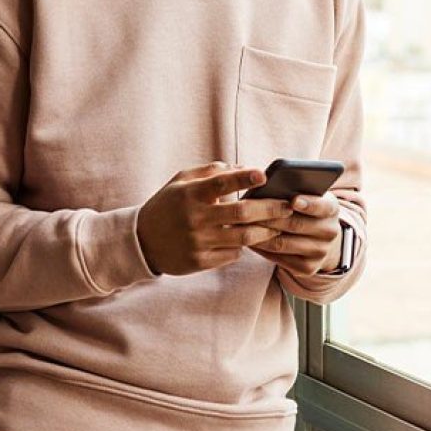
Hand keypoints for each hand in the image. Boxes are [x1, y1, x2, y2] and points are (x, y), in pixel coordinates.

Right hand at [136, 161, 292, 275]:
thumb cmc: (169, 204)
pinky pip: (233, 254)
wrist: (142, 241)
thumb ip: (211, 171)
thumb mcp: (182, 181)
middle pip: (241, 214)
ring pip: (243, 237)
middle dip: (269, 209)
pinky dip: (245, 246)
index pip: (222, 183)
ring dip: (266, 231)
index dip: (244, 178)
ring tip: (280, 225)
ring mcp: (198, 242)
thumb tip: (244, 168)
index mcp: (191, 194)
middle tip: (288, 206)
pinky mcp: (200, 262)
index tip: (264, 175)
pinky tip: (254, 239)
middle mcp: (195, 218)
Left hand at [249, 192, 343, 276]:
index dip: (308, 204)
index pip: (322, 206)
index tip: (293, 200)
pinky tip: (249, 241)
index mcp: (332, 209)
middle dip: (270, 217)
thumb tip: (269, 182)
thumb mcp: (309, 195)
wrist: (319, 238)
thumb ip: (297, 188)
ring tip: (242, 226)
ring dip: (260, 234)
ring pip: (283, 243)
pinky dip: (262, 249)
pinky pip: (279, 260)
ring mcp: (320, 252)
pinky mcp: (308, 268)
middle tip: (247, 210)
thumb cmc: (306, 208)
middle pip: (296, 225)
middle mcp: (330, 232)